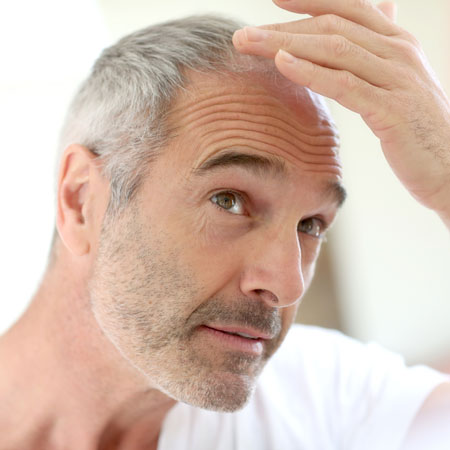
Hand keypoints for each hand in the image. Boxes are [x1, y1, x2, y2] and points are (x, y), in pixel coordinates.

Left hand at [233, 0, 449, 226]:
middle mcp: (399, 52)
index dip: (310, 0)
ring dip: (286, 44)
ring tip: (248, 45)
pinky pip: (345, 84)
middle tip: (243, 36)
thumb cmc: (418, 130)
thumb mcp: (402, 83)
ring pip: (334, 49)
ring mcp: (398, 78)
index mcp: (398, 44)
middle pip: (333, 26)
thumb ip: (384, 49)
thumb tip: (381, 12)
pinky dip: (311, 71)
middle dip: (284, 27)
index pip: (349, 8)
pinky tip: (283, 63)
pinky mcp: (391, 109)